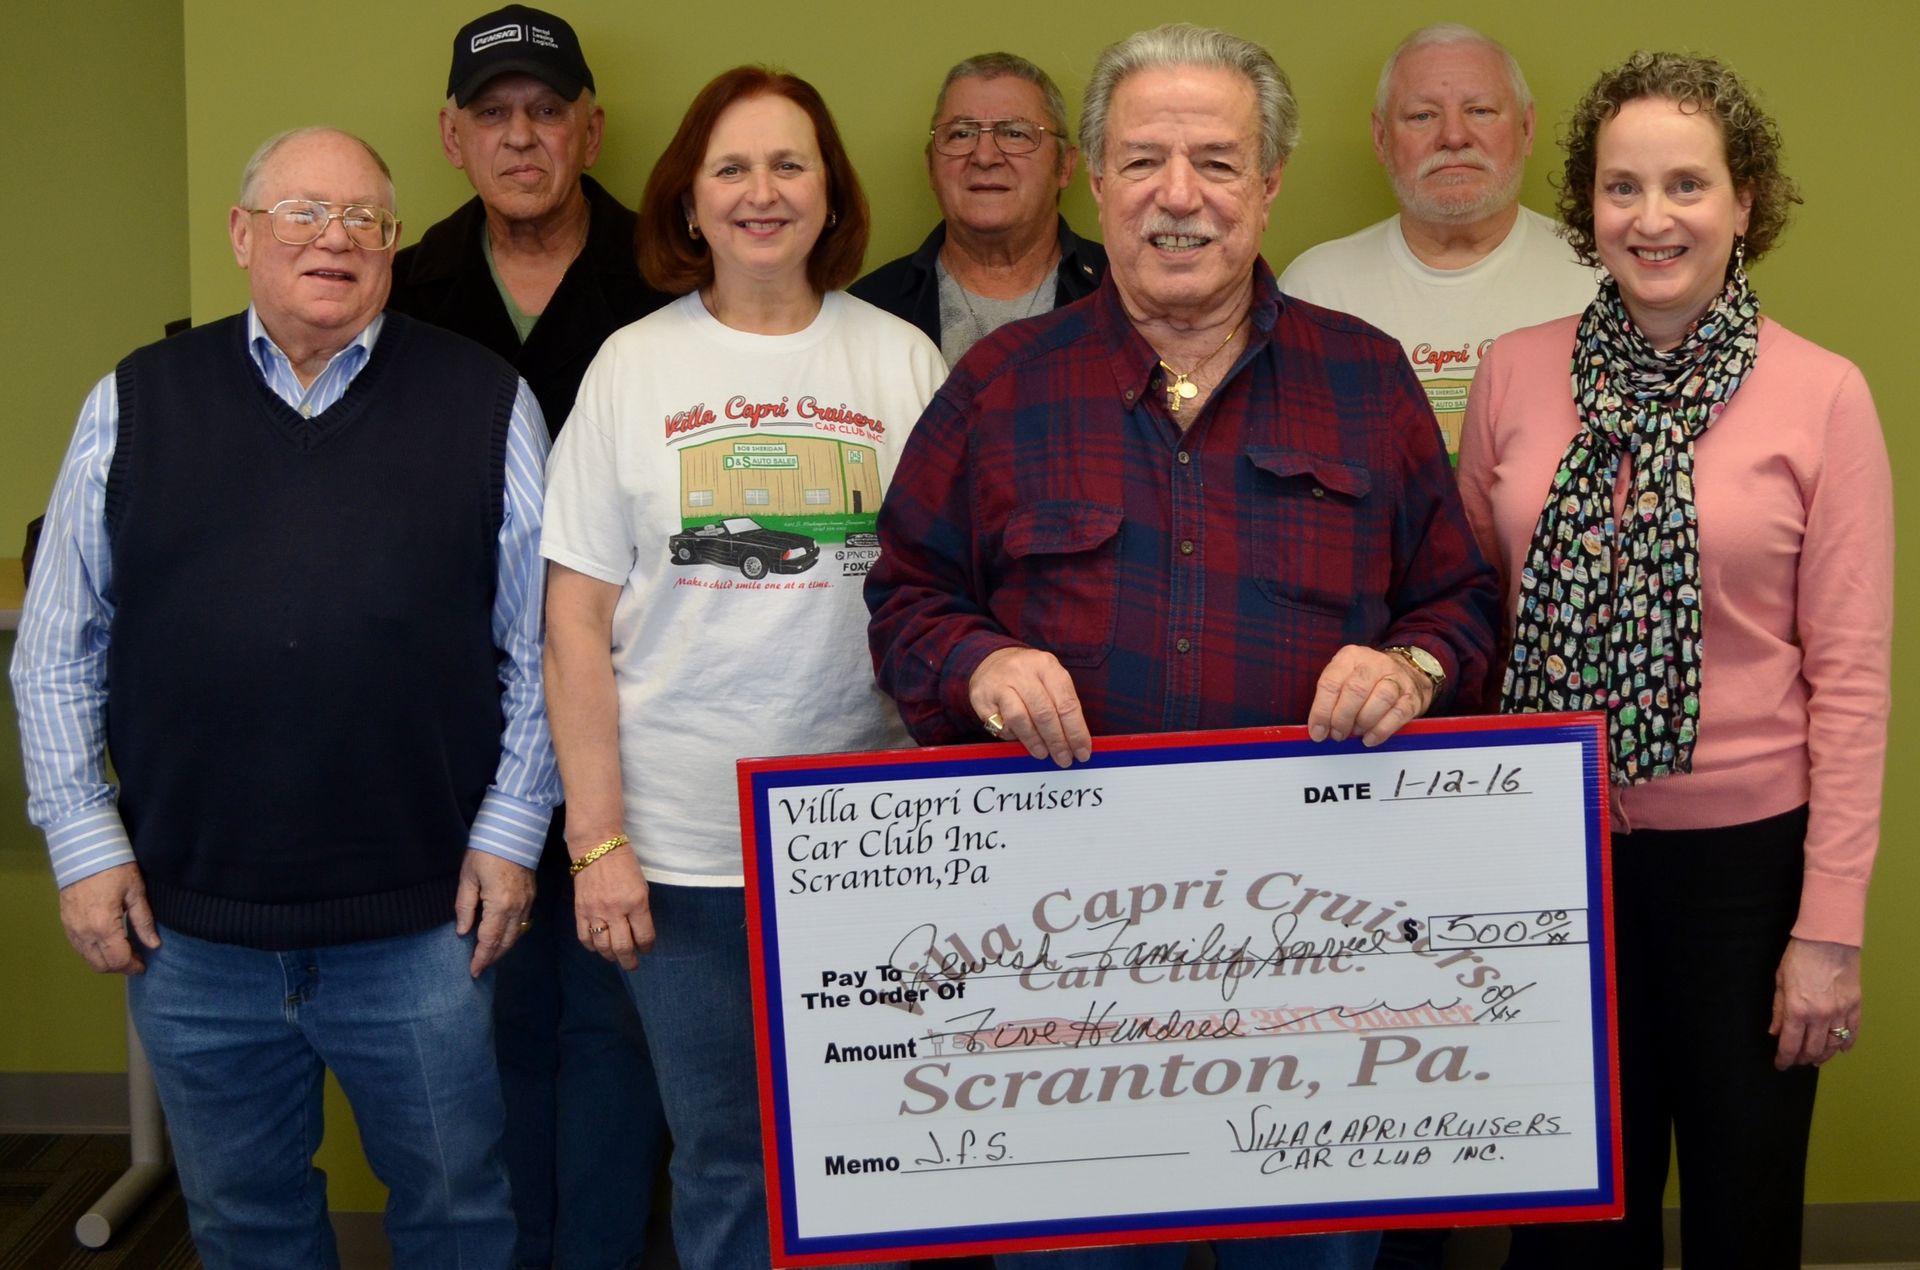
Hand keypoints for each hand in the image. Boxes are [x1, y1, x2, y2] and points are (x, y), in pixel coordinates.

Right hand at [57, 862, 160, 974]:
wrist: (83, 851)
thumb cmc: (114, 868)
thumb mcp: (136, 892)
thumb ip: (144, 921)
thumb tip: (154, 945)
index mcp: (103, 926)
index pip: (118, 960)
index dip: (133, 966)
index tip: (144, 965)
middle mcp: (84, 933)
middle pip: (101, 965)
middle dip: (120, 967)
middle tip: (136, 958)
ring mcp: (71, 929)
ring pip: (88, 959)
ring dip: (106, 961)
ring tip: (125, 950)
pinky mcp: (65, 924)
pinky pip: (79, 948)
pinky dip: (94, 952)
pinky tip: (109, 942)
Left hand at [454, 849, 536, 976]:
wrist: (514, 831)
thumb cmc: (486, 852)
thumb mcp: (468, 878)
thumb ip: (465, 907)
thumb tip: (463, 931)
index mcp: (500, 905)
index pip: (489, 940)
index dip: (481, 958)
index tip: (473, 972)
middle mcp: (518, 908)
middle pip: (506, 942)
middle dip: (493, 957)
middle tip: (479, 970)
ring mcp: (528, 902)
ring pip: (517, 934)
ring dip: (503, 948)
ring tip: (489, 957)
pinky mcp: (532, 896)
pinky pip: (523, 923)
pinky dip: (513, 935)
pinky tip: (503, 936)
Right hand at [571, 839, 653, 970]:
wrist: (597, 847)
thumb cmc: (625, 863)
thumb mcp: (641, 885)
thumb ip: (640, 908)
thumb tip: (639, 930)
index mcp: (636, 902)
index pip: (644, 935)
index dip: (647, 947)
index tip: (647, 949)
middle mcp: (616, 911)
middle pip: (623, 947)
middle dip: (629, 961)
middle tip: (633, 965)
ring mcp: (596, 912)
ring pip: (603, 946)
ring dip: (611, 957)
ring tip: (616, 958)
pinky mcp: (580, 911)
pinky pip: (585, 937)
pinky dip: (592, 947)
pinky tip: (597, 948)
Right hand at [969, 646, 1091, 767]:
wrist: (991, 661)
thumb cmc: (1027, 676)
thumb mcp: (1049, 679)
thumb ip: (1062, 704)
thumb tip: (1076, 741)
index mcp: (1047, 666)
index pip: (1067, 704)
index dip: (1076, 732)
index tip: (1082, 751)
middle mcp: (1023, 671)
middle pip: (1045, 713)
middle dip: (1057, 741)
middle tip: (1064, 758)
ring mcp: (1000, 683)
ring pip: (1021, 719)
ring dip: (1035, 742)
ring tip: (1043, 753)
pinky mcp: (982, 697)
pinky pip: (1001, 723)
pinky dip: (1013, 735)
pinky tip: (1020, 739)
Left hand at [1307, 645, 1435, 745]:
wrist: (1407, 672)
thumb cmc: (1367, 681)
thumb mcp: (1344, 678)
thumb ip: (1331, 699)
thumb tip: (1319, 730)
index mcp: (1350, 656)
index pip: (1330, 683)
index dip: (1321, 711)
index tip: (1317, 732)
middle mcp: (1374, 663)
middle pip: (1355, 690)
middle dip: (1342, 719)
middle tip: (1337, 735)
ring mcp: (1396, 678)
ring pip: (1379, 699)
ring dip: (1362, 723)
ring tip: (1355, 733)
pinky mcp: (1411, 696)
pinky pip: (1397, 714)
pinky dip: (1381, 730)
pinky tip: (1370, 738)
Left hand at [1770, 937, 1861, 1068]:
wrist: (1828, 940)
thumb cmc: (1799, 957)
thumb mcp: (1780, 982)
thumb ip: (1778, 1010)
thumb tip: (1775, 1032)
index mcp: (1797, 1010)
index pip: (1790, 1045)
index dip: (1784, 1059)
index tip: (1781, 1065)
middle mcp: (1820, 1016)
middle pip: (1813, 1049)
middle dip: (1803, 1059)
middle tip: (1797, 1061)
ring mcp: (1840, 1012)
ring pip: (1833, 1045)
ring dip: (1824, 1056)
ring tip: (1816, 1059)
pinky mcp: (1855, 1006)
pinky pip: (1852, 1032)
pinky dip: (1847, 1043)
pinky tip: (1841, 1050)